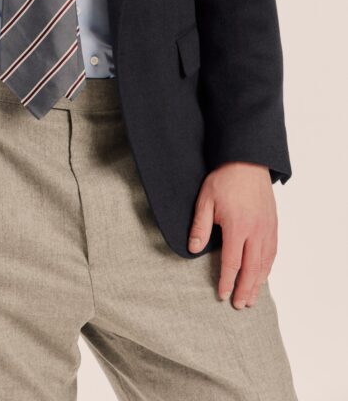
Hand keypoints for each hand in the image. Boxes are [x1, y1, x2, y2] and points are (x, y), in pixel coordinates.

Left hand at [188, 161, 277, 308]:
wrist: (247, 161)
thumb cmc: (224, 179)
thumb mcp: (205, 199)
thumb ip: (201, 226)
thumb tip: (194, 248)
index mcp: (237, 227)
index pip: (232, 263)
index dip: (227, 281)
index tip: (222, 295)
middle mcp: (256, 231)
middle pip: (252, 269)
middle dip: (245, 289)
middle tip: (239, 305)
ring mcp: (267, 228)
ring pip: (265, 263)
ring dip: (258, 283)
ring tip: (252, 298)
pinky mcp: (273, 224)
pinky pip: (273, 252)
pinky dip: (268, 267)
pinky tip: (263, 275)